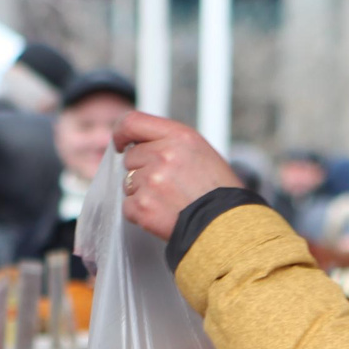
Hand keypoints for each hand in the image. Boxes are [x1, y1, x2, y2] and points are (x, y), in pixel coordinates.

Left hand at [115, 111, 243, 240]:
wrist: (227, 226)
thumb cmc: (218, 190)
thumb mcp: (200, 151)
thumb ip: (169, 143)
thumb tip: (135, 144)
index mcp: (179, 136)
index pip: (132, 122)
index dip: (121, 133)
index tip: (121, 144)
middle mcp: (163, 155)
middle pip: (130, 158)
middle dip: (142, 170)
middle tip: (167, 185)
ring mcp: (151, 181)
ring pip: (128, 184)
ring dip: (143, 193)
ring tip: (170, 201)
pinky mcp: (143, 206)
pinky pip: (128, 207)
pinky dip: (141, 213)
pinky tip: (163, 215)